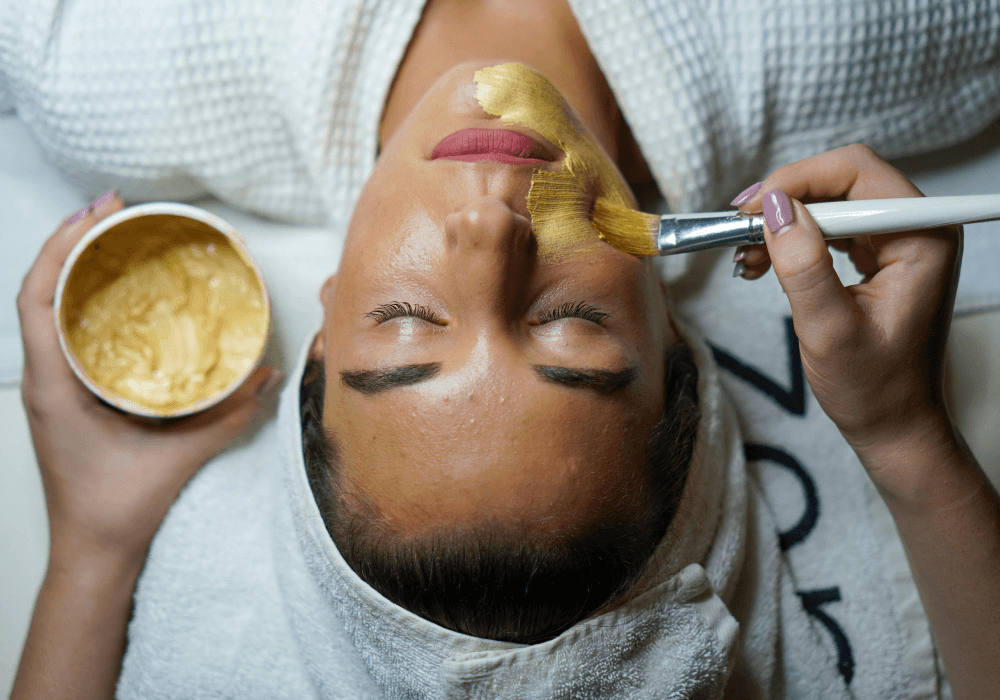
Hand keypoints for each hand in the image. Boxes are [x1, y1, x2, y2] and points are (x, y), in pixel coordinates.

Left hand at [17, 192, 283, 568]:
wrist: (91, 552)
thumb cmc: (117, 510)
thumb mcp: (180, 457)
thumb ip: (228, 415)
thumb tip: (266, 374)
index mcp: (53, 385)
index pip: (37, 298)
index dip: (61, 247)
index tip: (97, 213)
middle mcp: (42, 379)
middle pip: (39, 291)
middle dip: (70, 242)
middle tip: (114, 210)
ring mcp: (50, 387)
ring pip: (47, 310)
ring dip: (74, 268)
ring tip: (112, 238)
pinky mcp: (64, 396)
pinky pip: (65, 334)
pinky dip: (83, 302)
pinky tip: (116, 294)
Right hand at [731, 145, 961, 496]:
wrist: (892, 424)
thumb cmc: (873, 388)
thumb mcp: (829, 330)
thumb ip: (803, 265)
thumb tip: (772, 206)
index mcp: (922, 238)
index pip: (857, 173)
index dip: (798, 180)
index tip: (750, 209)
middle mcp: (917, 229)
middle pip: (842, 180)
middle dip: (785, 200)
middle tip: (738, 227)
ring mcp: (898, 240)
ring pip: (830, 201)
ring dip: (782, 221)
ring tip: (745, 255)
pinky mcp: (878, 255)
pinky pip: (830, 227)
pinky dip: (792, 238)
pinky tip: (762, 260)